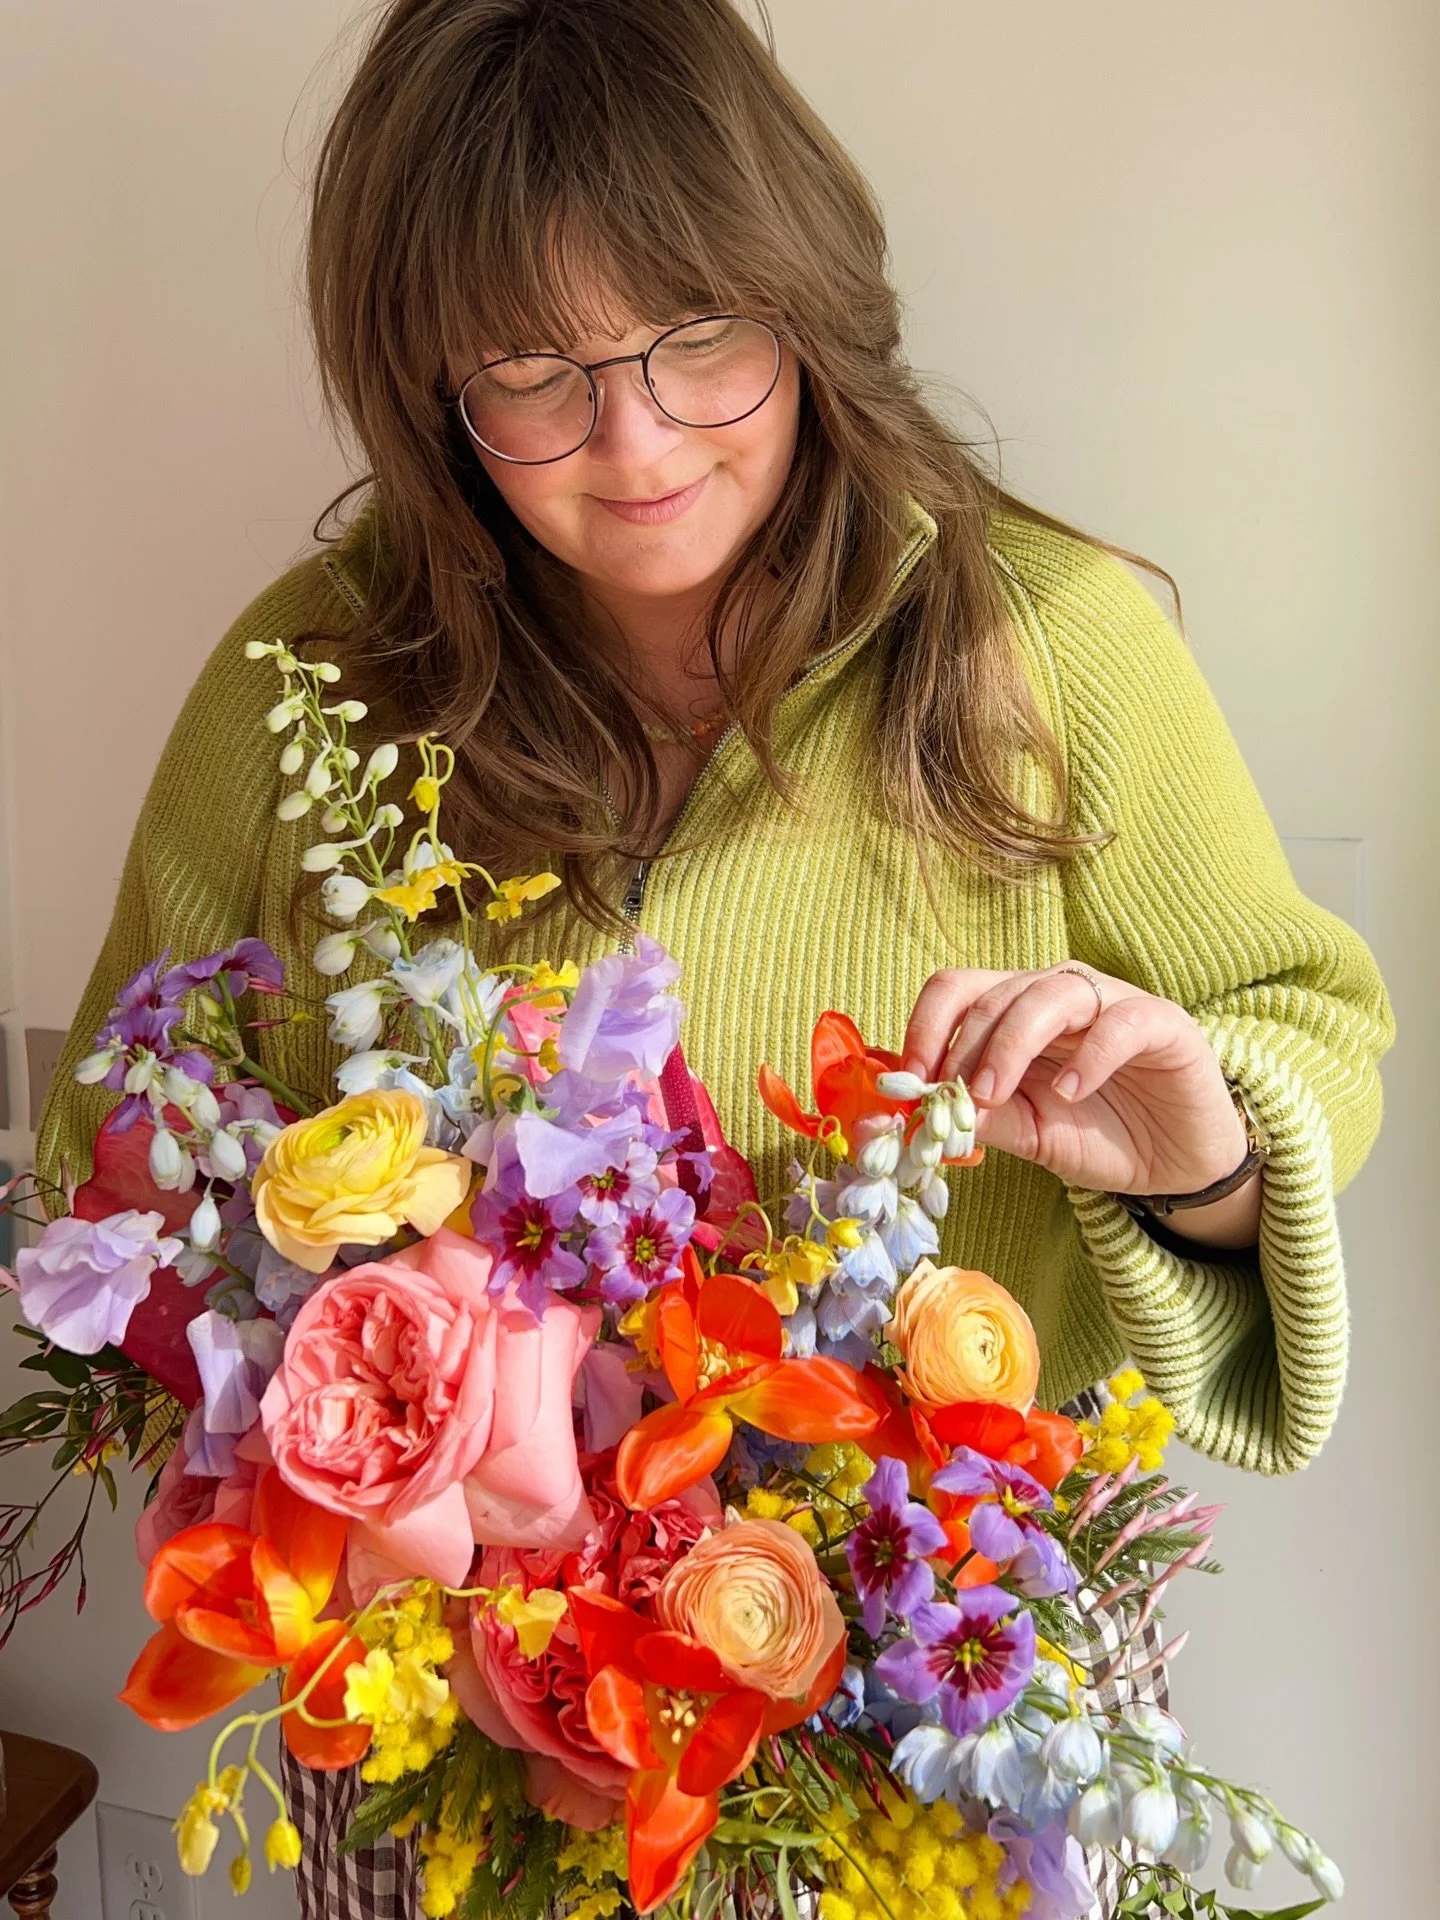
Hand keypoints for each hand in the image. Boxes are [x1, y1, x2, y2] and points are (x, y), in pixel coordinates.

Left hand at [901, 963, 1250, 1200]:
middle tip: (954, 1099)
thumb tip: (922, 1112)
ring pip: (1047, 994)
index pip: (957, 991)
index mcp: (1017, 1013)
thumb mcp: (1030, 1134)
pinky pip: (1119, 1022)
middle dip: (963, 1048)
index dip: (924, 1028)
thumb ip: (983, 1118)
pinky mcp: (1162, 1023)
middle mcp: (1058, 995)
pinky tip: (1071, 1091)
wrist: (1178, 1163)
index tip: (909, 1081)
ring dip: (1009, 1045)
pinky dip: (1089, 1054)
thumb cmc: (1099, 1135)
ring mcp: (1111, 1002)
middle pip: (994, 994)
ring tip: (993, 1094)